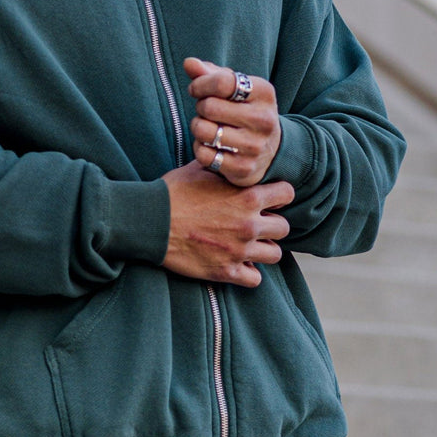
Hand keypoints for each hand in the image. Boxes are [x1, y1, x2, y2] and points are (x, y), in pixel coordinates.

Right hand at [161, 161, 292, 286]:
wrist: (150, 222)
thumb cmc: (173, 193)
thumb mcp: (200, 170)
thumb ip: (223, 167)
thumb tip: (230, 157)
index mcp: (247, 197)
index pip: (286, 194)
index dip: (278, 195)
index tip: (268, 199)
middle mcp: (249, 224)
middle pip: (284, 228)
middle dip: (271, 224)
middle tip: (255, 224)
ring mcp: (239, 250)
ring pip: (274, 255)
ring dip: (263, 249)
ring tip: (248, 245)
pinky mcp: (226, 272)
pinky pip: (255, 279)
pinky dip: (249, 272)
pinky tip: (237, 263)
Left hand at [184, 57, 281, 187]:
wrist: (270, 150)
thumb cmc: (244, 109)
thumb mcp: (234, 88)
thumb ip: (210, 73)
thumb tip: (188, 63)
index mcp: (264, 93)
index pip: (222, 81)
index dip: (201, 84)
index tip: (196, 89)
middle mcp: (264, 119)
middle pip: (209, 106)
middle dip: (200, 107)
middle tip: (205, 111)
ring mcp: (255, 146)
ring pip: (203, 131)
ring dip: (197, 127)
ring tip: (206, 127)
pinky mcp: (243, 168)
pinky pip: (204, 155)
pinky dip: (200, 149)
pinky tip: (210, 146)